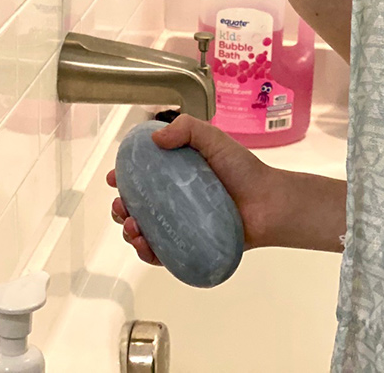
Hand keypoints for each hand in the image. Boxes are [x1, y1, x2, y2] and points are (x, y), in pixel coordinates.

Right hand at [106, 115, 280, 266]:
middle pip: (137, 206)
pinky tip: (143, 245)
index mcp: (176, 175)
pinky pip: (162, 254)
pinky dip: (146, 253)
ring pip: (145, 232)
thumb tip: (156, 137)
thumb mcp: (214, 139)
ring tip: (133, 226)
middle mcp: (175, 201)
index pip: (141, 177)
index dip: (123, 178)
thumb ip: (187, 129)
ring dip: (129, 231)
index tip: (115, 178)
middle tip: (122, 206)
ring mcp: (182, 225)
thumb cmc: (245, 171)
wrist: (269, 203)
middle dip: (121, 207)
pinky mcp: (189, 247)